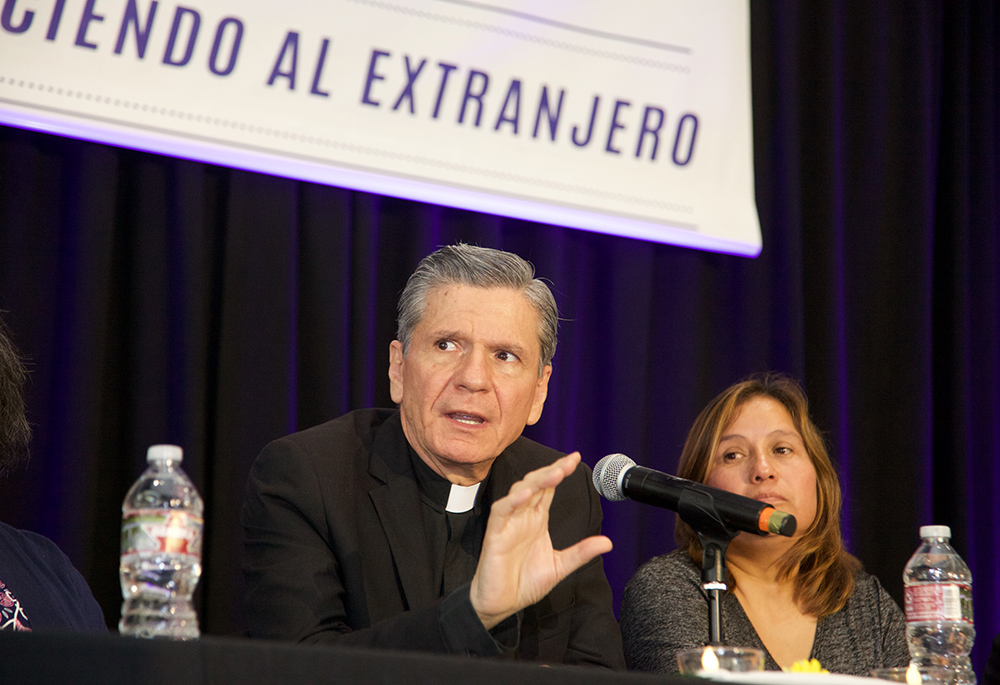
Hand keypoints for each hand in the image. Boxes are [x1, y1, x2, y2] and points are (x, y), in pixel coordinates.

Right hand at [469, 452, 612, 629]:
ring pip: (520, 492)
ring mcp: (508, 523)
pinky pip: (501, 511)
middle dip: (551, 471)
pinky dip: (512, 501)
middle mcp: (523, 517)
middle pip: (536, 484)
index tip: (575, 458)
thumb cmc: (525, 583)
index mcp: (537, 520)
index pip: (549, 489)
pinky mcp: (495, 535)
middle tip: (568, 462)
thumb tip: (607, 542)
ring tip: (554, 474)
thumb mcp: (560, 566)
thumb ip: (581, 553)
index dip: (560, 472)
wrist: (501, 604)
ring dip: (536, 481)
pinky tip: (526, 495)